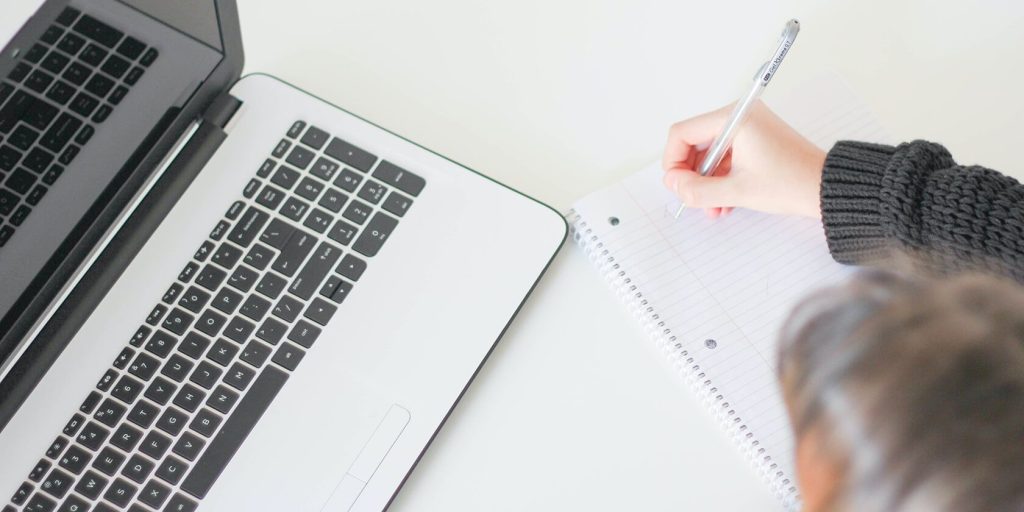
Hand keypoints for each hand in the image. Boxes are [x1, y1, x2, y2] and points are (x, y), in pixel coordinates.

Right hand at [662, 101, 825, 218]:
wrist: (827, 188)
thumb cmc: (792, 183)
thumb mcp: (737, 191)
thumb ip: (697, 189)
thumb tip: (673, 184)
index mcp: (735, 118)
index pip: (682, 133)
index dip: (673, 162)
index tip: (677, 185)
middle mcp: (740, 117)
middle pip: (694, 143)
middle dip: (691, 175)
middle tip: (693, 198)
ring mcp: (748, 128)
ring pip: (709, 154)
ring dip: (706, 182)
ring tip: (712, 207)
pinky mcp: (755, 140)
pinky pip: (725, 158)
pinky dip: (720, 178)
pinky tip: (724, 202)